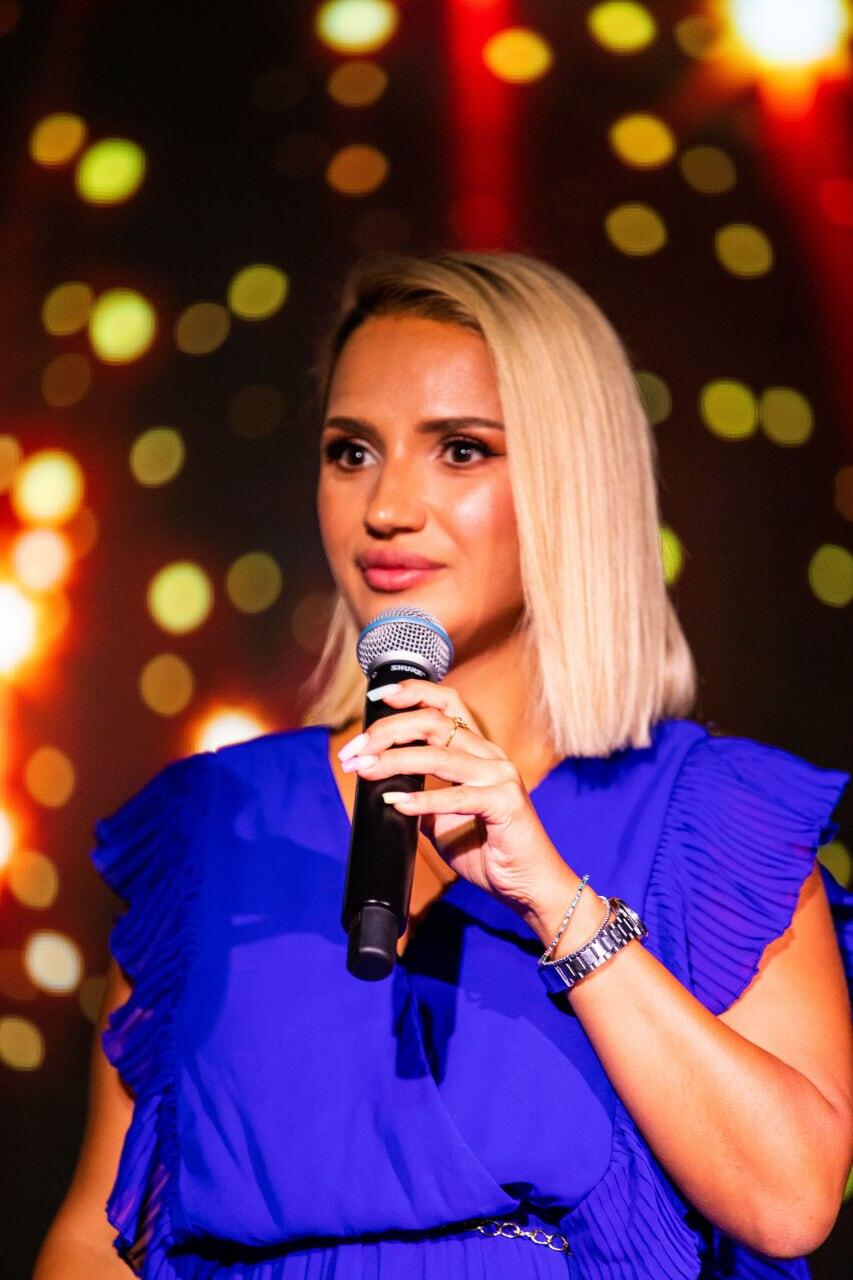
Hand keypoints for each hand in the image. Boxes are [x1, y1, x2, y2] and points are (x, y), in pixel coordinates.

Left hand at [337, 678, 576, 917]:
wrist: (525, 886)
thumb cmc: (486, 851)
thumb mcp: (441, 819)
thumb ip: (420, 796)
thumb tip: (381, 788)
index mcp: (479, 751)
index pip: (448, 704)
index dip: (413, 692)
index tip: (378, 695)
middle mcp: (491, 756)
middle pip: (435, 722)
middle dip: (388, 730)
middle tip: (355, 750)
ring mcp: (501, 778)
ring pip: (439, 755)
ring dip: (394, 760)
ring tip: (364, 769)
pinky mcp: (506, 804)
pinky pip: (457, 797)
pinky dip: (422, 800)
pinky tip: (397, 803)